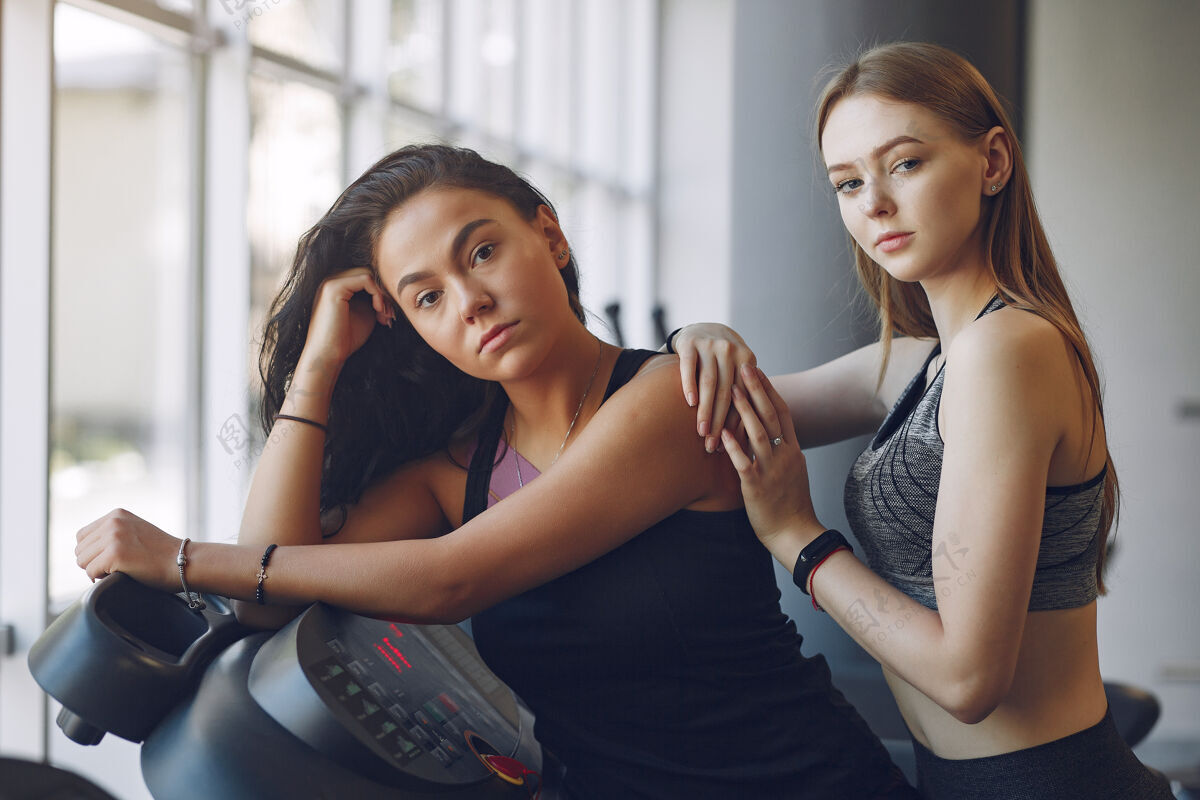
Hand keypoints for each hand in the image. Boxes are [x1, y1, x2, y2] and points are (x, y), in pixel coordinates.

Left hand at [75, 509, 181, 590]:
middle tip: (116, 566)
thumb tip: (86, 550)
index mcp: (117, 514)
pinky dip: (100, 578)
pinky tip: (119, 575)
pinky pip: (90, 572)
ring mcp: (113, 537)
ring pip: (82, 561)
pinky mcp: (114, 554)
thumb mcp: (136, 531)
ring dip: (97, 570)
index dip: (93, 551)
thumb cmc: (162, 553)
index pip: (82, 536)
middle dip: (93, 562)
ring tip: (119, 570)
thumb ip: (114, 533)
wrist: (184, 562)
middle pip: (80, 550)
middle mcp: (113, 522)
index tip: (111, 558)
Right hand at [301, 268, 395, 371]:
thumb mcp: (365, 313)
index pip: (366, 278)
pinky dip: (377, 293)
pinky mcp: (334, 287)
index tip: (387, 314)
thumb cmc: (346, 338)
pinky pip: (366, 279)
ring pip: (368, 274)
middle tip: (389, 315)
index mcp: (337, 286)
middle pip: (368, 273)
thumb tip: (389, 287)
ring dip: (382, 293)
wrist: (327, 355)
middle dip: (383, 293)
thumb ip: (373, 298)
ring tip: (384, 314)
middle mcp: (331, 280)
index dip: (381, 293)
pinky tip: (378, 310)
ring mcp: (331, 282)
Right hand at [673, 323, 757, 451]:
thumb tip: (747, 436)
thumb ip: (743, 393)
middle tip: (713, 445)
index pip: (743, 397)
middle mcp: (731, 351)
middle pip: (726, 392)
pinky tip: (690, 403)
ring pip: (709, 383)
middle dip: (720, 421)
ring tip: (701, 432)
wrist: (701, 328)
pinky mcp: (691, 343)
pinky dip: (690, 385)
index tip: (731, 444)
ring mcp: (711, 345)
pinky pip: (690, 368)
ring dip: (705, 410)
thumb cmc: (721, 360)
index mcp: (747, 360)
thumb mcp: (736, 369)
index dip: (737, 422)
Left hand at [720, 365, 823, 551]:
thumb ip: (783, 451)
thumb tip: (774, 434)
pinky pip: (743, 463)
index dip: (770, 390)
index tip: (759, 372)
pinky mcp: (757, 486)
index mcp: (793, 450)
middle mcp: (784, 456)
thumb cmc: (791, 504)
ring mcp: (772, 470)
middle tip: (744, 367)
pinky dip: (733, 446)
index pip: (782, 413)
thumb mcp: (793, 471)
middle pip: (771, 416)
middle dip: (757, 390)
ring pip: (758, 435)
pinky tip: (722, 432)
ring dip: (744, 410)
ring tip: (731, 390)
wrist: (795, 533)